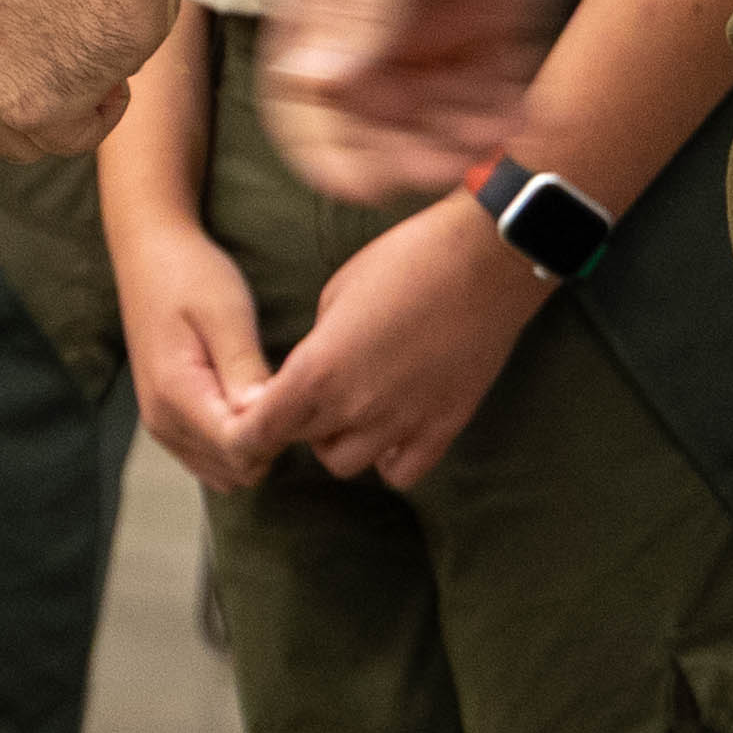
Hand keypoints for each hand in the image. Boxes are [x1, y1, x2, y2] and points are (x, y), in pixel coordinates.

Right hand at [115, 224, 286, 492]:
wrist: (149, 253)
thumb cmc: (191, 275)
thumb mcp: (226, 313)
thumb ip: (244, 369)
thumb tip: (267, 417)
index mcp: (175, 394)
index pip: (240, 448)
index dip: (278, 430)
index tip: (298, 394)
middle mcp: (163, 423)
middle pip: (238, 467)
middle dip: (272, 440)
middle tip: (289, 390)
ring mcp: (162, 428)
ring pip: (228, 472)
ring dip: (257, 445)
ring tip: (271, 394)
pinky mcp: (168, 424)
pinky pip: (213, 460)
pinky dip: (239, 445)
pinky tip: (252, 403)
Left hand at [240, 192, 553, 490]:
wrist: (484, 261)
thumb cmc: (405, 259)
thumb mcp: (336, 291)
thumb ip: (315, 346)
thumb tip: (310, 372)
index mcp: (317, 370)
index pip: (261, 429)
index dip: (248, 431)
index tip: (249, 422)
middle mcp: (354, 407)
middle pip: (303, 442)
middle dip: (295, 423)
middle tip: (307, 395)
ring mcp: (401, 423)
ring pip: (346, 464)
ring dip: (339, 440)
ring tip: (351, 408)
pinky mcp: (443, 428)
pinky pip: (400, 473)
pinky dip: (388, 459)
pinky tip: (392, 429)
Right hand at [261, 0, 577, 202]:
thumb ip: (357, 3)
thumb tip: (319, 84)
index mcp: (322, 13)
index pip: (308, 110)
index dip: (334, 155)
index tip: (374, 180)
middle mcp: (375, 33)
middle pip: (380, 131)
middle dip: (408, 157)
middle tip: (445, 162)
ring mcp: (439, 29)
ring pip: (443, 120)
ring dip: (463, 141)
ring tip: (494, 135)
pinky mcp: (499, 17)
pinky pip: (502, 88)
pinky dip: (512, 113)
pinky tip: (529, 116)